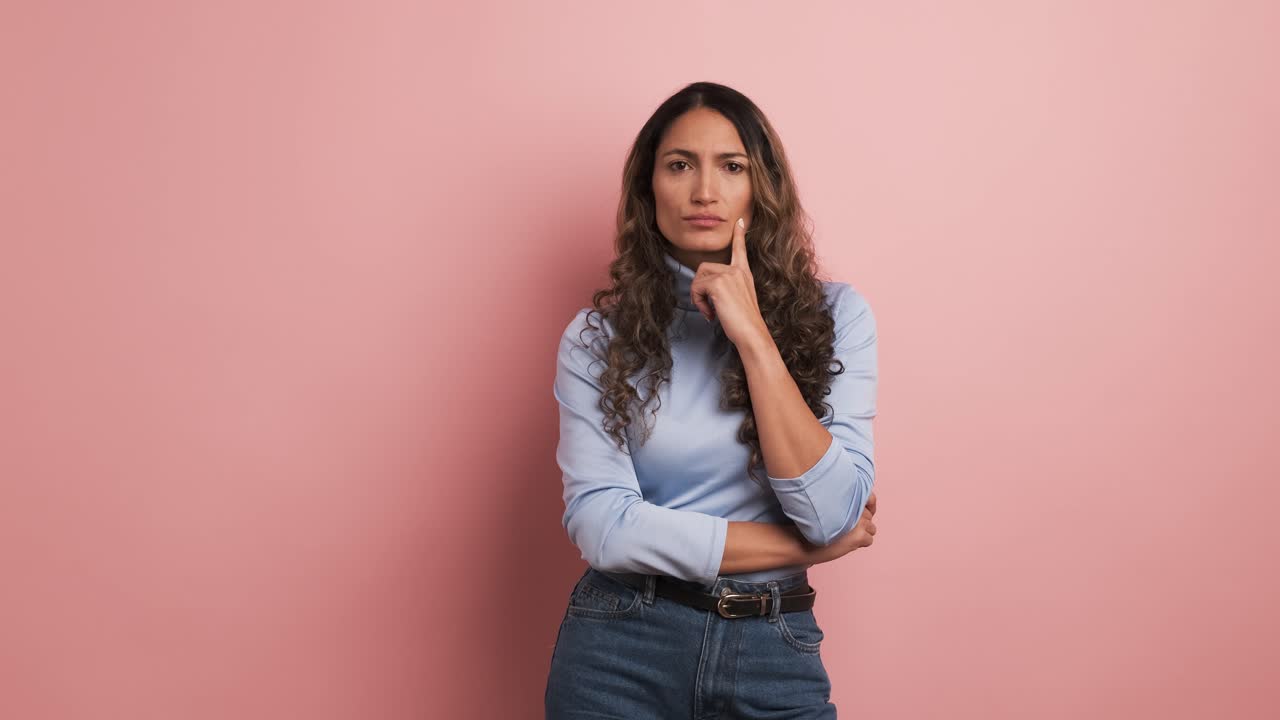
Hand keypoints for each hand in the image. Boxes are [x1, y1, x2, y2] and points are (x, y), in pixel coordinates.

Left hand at [689, 217, 770, 348]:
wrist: (752, 332)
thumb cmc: (745, 323)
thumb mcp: (738, 301)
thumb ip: (727, 289)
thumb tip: (707, 290)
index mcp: (744, 273)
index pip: (740, 249)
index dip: (739, 235)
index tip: (740, 221)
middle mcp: (737, 270)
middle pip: (704, 268)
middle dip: (699, 288)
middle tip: (707, 307)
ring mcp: (728, 275)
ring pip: (698, 278)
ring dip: (697, 297)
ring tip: (710, 311)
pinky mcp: (718, 283)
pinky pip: (696, 288)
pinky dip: (698, 303)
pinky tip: (710, 314)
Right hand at [805, 491, 876, 564]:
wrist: (803, 539)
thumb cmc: (812, 522)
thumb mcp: (827, 505)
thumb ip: (843, 503)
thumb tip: (863, 508)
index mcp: (848, 496)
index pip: (869, 499)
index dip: (862, 507)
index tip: (853, 513)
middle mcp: (855, 507)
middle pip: (869, 516)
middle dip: (860, 521)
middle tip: (846, 527)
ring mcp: (858, 522)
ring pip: (871, 528)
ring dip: (863, 532)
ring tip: (848, 535)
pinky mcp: (859, 536)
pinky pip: (869, 540)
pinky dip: (861, 542)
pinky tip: (848, 542)